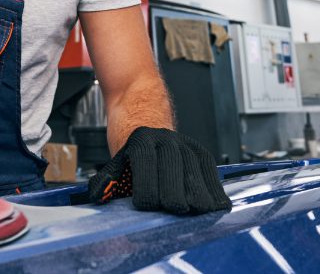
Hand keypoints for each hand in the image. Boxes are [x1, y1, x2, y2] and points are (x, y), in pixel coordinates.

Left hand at [74, 127, 228, 214]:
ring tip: (197, 211)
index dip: (147, 189)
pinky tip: (216, 203)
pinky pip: (208, 167)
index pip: (145, 164)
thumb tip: (103, 199)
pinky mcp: (196, 148)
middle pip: (174, 168)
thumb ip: (113, 181)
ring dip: (198, 194)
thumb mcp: (116, 158)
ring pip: (194, 169)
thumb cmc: (128, 141)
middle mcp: (164, 139)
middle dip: (175, 194)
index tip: (146, 206)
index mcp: (140, 140)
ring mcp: (183, 142)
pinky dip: (213, 187)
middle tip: (175, 211)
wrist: (140, 108)